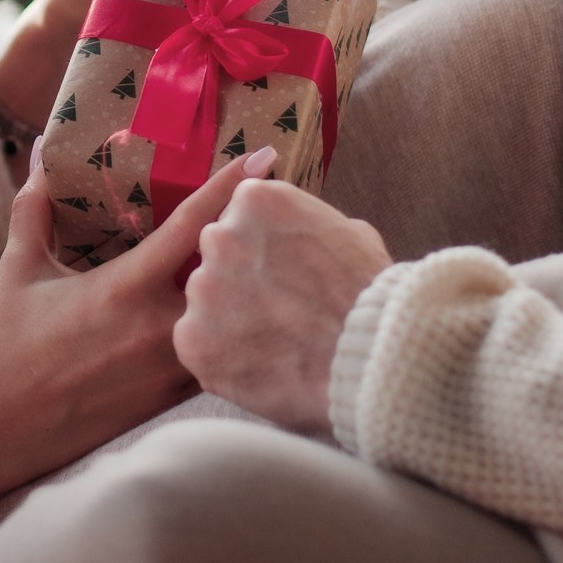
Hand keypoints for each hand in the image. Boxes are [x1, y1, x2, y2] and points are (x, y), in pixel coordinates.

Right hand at [0, 136, 275, 522]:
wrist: (0, 430)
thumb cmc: (7, 346)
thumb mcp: (19, 271)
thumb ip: (35, 209)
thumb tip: (41, 154)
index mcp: (126, 288)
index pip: (192, 226)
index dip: (229, 187)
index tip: (264, 156)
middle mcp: (159, 328)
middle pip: (229, 273)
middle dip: (251, 239)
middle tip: (273, 208)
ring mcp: (170, 368)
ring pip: (228, 319)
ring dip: (242, 288)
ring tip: (263, 259)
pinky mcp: (170, 399)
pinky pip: (214, 357)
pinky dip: (224, 331)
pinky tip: (231, 314)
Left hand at [177, 180, 392, 433]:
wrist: (370, 358)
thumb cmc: (368, 294)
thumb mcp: (348, 231)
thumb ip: (307, 223)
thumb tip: (302, 231)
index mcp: (255, 201)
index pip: (240, 213)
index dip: (261, 242)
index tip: (280, 265)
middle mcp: (220, 237)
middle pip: (217, 253)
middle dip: (239, 275)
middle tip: (276, 304)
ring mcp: (203, 289)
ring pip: (204, 299)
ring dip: (227, 315)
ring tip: (271, 338)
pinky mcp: (192, 339)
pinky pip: (196, 342)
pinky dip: (219, 354)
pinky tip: (255, 362)